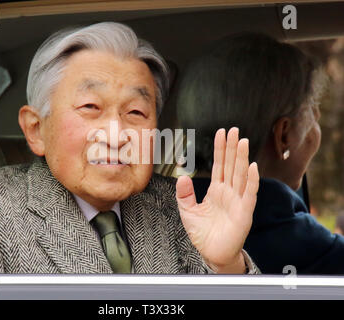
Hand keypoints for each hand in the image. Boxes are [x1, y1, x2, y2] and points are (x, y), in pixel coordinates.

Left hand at [176, 128, 258, 272]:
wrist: (212, 253)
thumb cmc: (203, 233)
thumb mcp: (188, 211)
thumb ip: (185, 194)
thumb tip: (182, 177)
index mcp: (217, 190)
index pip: (219, 165)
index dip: (220, 149)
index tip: (221, 133)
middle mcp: (229, 192)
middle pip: (231, 165)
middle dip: (232, 147)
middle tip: (234, 130)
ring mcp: (238, 201)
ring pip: (241, 175)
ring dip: (242, 158)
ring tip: (242, 141)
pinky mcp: (244, 212)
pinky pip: (249, 194)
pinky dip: (252, 180)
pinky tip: (253, 167)